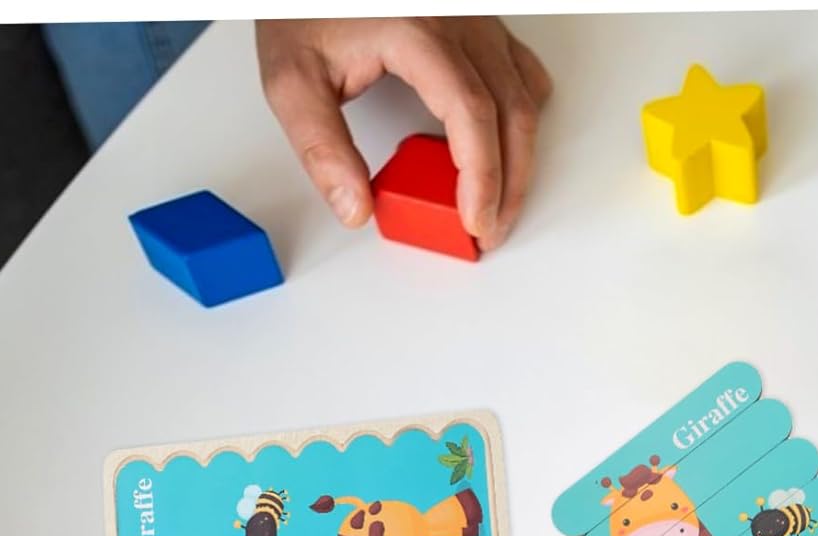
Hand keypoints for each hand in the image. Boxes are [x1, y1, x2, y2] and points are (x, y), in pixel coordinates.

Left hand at [256, 17, 553, 250]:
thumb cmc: (309, 7)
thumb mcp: (292, 77)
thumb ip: (321, 147)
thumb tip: (355, 206)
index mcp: (417, 31)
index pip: (471, 113)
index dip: (481, 177)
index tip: (474, 220)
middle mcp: (458, 21)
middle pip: (512, 113)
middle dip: (508, 185)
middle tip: (487, 230)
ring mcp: (476, 21)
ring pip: (525, 99)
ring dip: (519, 160)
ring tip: (496, 204)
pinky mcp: (482, 24)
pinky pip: (523, 76)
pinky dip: (520, 121)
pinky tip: (502, 148)